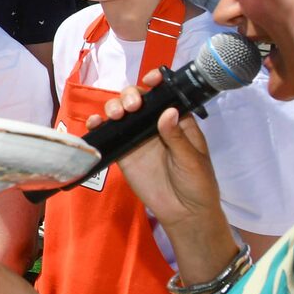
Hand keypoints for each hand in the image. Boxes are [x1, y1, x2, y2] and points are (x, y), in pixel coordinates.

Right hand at [86, 68, 222, 229]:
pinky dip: (99, 125)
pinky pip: (109, 134)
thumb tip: (166, 111)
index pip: (165, 95)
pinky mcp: (123, 151)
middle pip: (139, 99)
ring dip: (115, 106)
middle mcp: (155, 125)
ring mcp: (137, 137)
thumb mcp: (192, 160)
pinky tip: (96, 122)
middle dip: (131, 95)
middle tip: (132, 107)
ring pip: (121, 112)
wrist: (183, 213)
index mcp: (177, 122)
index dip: (157, 83)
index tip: (151, 80)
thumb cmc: (197, 183)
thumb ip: (176, 137)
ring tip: (117, 114)